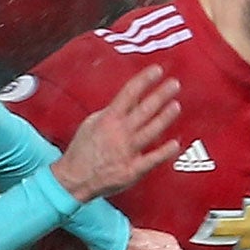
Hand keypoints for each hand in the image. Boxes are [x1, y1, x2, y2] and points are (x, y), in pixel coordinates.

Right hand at [53, 66, 181, 202]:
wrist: (74, 179)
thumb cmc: (83, 150)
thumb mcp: (92, 123)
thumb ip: (112, 111)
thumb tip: (129, 99)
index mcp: (108, 119)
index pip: (129, 93)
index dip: (145, 80)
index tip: (157, 70)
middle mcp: (119, 133)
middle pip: (144, 109)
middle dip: (160, 95)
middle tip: (174, 84)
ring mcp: (127, 151)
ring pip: (150, 131)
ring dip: (165, 117)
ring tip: (176, 106)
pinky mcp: (132, 170)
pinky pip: (151, 160)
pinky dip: (164, 152)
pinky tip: (175, 144)